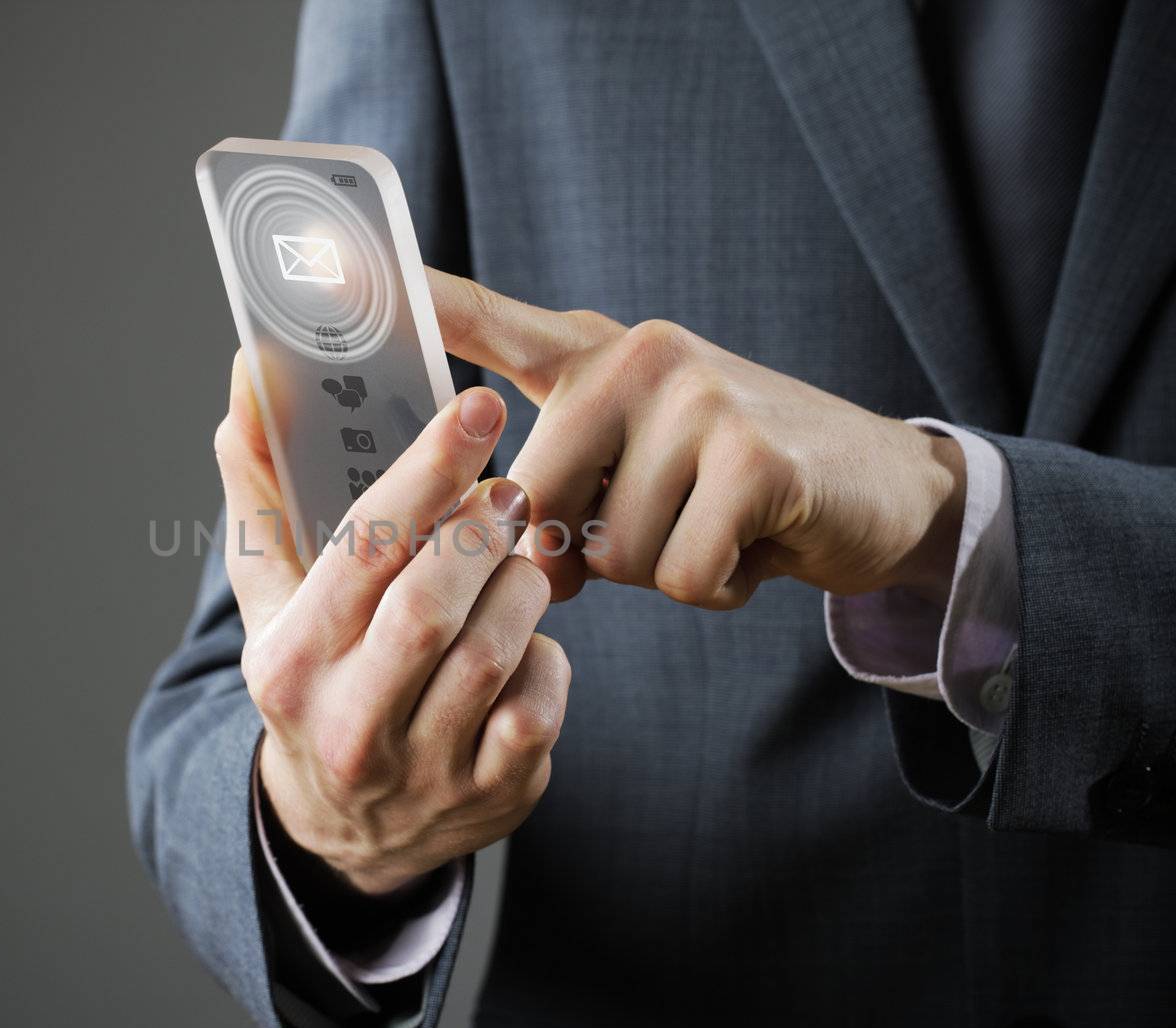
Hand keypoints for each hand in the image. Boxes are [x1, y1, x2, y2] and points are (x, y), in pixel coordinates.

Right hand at [213, 353, 569, 895]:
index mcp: (290, 662)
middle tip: (505, 491)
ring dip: (517, 584)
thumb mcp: (270, 600)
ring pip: (494, 650)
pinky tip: (523, 639)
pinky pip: (541, 703)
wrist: (344, 829)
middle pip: (430, 606)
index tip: (475, 408)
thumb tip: (247, 376)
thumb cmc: (313, 679)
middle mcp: (349, 724)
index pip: (360, 554)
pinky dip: (545, 654)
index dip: (425, 472)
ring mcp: (424, 769)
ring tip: (512, 559)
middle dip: (480, 531)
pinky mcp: (492, 793)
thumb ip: (259, 488)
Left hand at [427, 268, 967, 606]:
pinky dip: (715, 587)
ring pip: (610, 553)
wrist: (878, 489)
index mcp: (593, 355)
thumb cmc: (730, 487)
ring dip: (662, 569)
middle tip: (664, 517)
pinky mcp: (753, 455)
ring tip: (716, 524)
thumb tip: (520, 559)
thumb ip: (560, 497)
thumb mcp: (636, 474)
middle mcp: (636, 356)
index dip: (412, 299)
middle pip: (534, 502)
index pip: (488, 319)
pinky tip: (753, 544)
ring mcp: (697, 395)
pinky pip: (679, 573)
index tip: (328, 260)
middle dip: (589, 548)